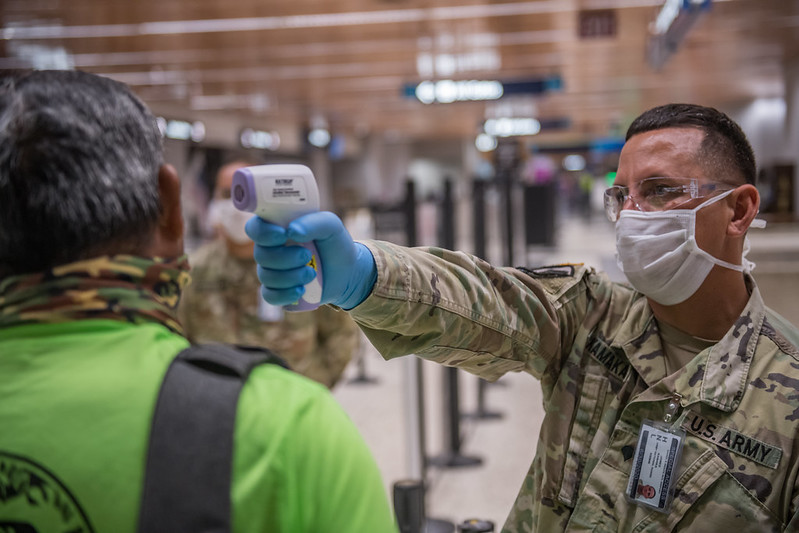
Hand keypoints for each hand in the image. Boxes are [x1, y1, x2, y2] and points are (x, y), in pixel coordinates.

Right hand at [246, 211, 376, 309]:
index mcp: (277, 228)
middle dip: (285, 258)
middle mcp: (270, 249)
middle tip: (307, 256)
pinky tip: (301, 291)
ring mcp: (272, 271)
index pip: (255, 228)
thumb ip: (313, 222)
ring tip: (311, 273)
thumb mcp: (330, 225)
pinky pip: (269, 296)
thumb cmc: (334, 243)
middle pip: (260, 255)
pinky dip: (284, 294)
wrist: (347, 272)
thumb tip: (291, 230)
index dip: (263, 233)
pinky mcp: (278, 291)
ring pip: (266, 276)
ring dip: (290, 276)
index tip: (283, 234)